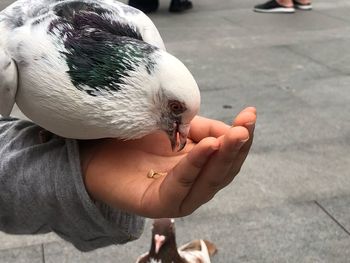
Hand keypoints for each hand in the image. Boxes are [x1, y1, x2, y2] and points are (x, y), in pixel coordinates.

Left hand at [80, 107, 256, 217]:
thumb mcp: (175, 125)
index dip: (241, 137)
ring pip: (207, 182)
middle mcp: (192, 184)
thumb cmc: (136, 137)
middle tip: (245, 127)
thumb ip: (201, 128)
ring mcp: (176, 198)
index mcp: (199, 166)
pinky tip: (206, 147)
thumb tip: (230, 132)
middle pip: (222, 171)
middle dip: (236, 149)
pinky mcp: (156, 204)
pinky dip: (193, 166)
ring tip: (233, 137)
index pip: (227, 155)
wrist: (96, 150)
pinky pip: (179, 187)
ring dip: (222, 158)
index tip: (250, 114)